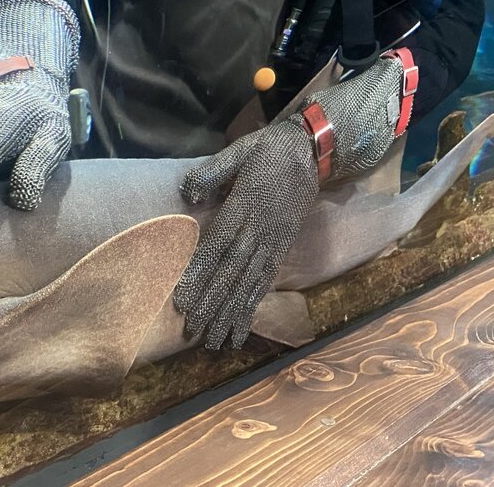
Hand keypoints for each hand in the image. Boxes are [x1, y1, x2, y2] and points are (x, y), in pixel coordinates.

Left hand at [173, 53, 408, 348]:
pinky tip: (241, 325)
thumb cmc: (267, 150)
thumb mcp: (238, 151)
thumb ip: (211, 172)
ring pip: (249, 283)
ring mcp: (273, 241)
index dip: (199, 277)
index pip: (216, 248)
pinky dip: (253, 304)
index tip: (183, 302)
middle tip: (195, 334)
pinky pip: (266, 279)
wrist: (310, 152)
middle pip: (231, 274)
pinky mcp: (282, 246)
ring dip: (231, 314)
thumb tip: (187, 193)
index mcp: (243, 207)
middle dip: (212, 306)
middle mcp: (258, 230)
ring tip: (215, 342)